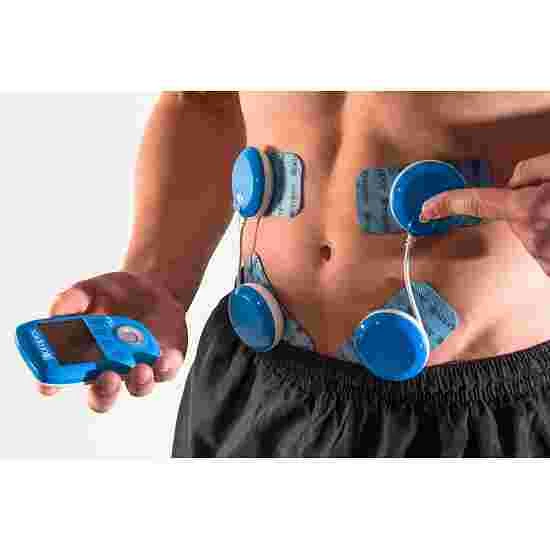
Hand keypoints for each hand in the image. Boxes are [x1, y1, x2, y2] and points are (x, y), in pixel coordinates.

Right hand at [40, 271, 186, 412]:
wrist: (152, 286)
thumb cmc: (114, 294)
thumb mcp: (90, 290)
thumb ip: (71, 300)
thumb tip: (56, 313)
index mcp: (82, 358)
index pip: (61, 380)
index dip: (52, 385)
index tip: (48, 385)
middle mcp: (110, 370)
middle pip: (102, 396)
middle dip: (104, 392)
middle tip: (105, 378)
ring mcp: (139, 367)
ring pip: (138, 387)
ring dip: (138, 382)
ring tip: (139, 369)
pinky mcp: (166, 361)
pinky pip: (167, 370)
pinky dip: (166, 366)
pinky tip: (164, 357)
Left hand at [420, 153, 549, 275]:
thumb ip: (531, 170)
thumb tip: (514, 181)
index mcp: (528, 209)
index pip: (477, 203)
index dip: (448, 203)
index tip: (426, 209)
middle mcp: (532, 237)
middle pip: (513, 214)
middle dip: (528, 204)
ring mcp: (543, 257)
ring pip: (530, 230)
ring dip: (545, 220)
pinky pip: (544, 246)